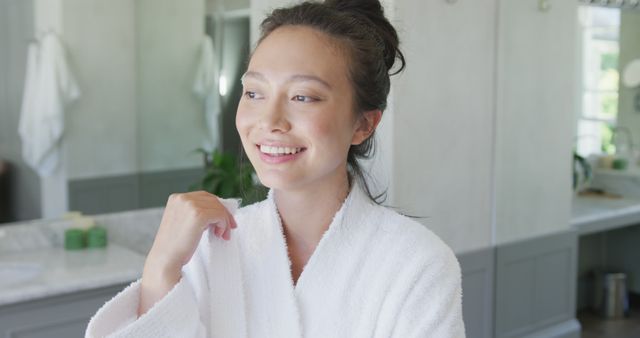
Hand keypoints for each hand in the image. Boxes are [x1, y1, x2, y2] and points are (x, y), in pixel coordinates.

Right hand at [138, 191, 236, 315]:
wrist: (165, 260)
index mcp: (176, 198)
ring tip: (222, 235)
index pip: (203, 197)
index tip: (223, 220)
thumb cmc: (174, 247)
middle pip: (212, 200)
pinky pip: (220, 215)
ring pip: (218, 207)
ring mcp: (190, 205)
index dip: (216, 207)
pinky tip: (219, 235)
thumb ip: (194, 213)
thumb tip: (218, 211)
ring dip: (225, 221)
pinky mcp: (198, 215)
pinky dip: (223, 225)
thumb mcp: (182, 222)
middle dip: (223, 213)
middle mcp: (182, 198)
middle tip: (230, 228)